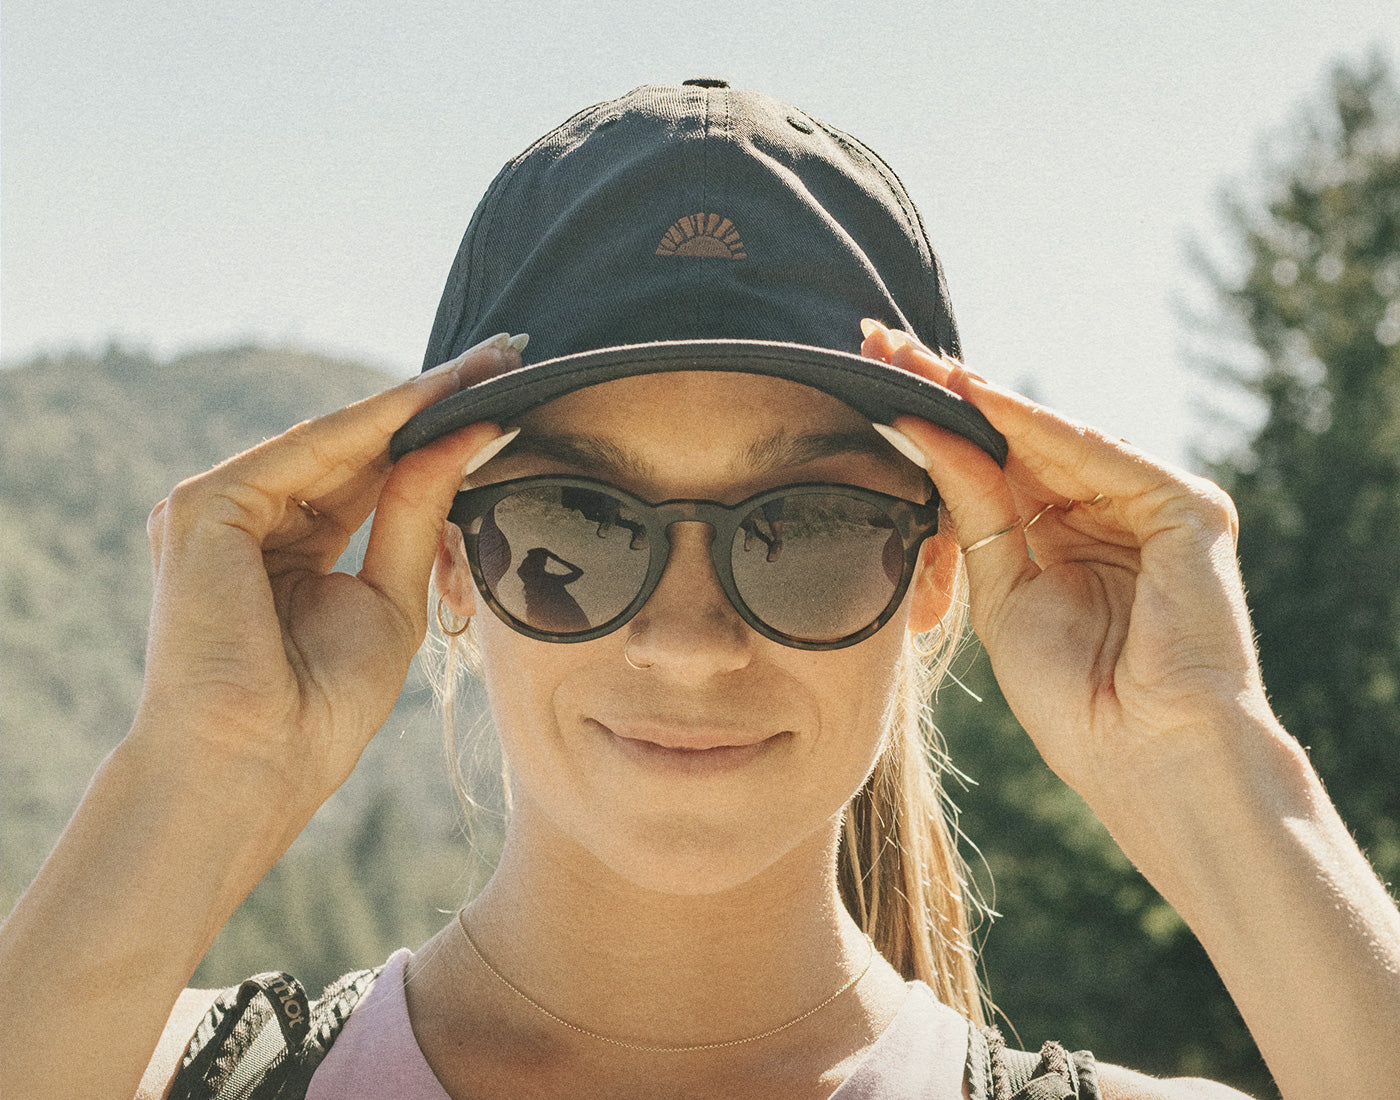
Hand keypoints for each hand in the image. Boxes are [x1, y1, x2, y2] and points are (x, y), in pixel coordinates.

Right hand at [137, 335, 522, 807]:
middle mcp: (251, 520)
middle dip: (434, 401)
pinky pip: (306, 453)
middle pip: (357, 447)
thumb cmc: (320, 706)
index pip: (371, 475)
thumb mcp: (389, 598)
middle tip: (509, 354)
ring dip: (413, 401)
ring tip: (488, 365)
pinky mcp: (203, 509)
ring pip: (335, 442)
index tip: (504, 392)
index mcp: (289, 548)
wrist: (259, 765)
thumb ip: (416, 515)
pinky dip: (372, 425)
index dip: (436, 434)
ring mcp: (220, 512)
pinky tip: (433, 399)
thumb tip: (465, 435)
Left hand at [861, 322, 1274, 812]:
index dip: (935, 425)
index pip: (994, 466)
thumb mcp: (1005, 594)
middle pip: (1016, 437)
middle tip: (877, 342)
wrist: (1145, 757)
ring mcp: (1150, 507)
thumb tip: (926, 433)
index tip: (869, 381)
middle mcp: (1108, 513)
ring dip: (977, 395)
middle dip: (946, 391)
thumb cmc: (1077, 702)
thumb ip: (977, 516)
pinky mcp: (1187, 507)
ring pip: (1049, 436)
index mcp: (1067, 539)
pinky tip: (974, 396)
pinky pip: (1095, 454)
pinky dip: (1033, 425)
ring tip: (907, 359)